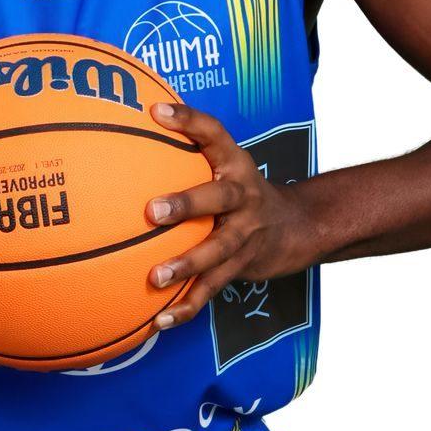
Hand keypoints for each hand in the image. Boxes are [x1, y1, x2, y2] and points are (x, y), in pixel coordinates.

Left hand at [145, 101, 315, 329]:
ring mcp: (245, 234)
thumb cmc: (240, 188)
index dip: (188, 120)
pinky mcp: (241, 267)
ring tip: (155, 277)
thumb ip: (187, 145)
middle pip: (219, 197)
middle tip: (152, 210)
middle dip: (187, 204)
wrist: (296, 227)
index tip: (156, 111)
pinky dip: (187, 306)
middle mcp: (244, 196)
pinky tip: (159, 319)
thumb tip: (134, 118)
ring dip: (186, 265)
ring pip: (217, 251)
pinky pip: (212, 288)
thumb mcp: (225, 160)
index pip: (214, 133)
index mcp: (235, 163)